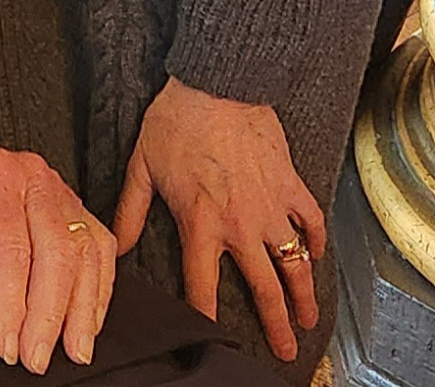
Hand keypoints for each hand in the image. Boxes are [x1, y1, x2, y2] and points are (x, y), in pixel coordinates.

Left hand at [0, 148, 116, 373]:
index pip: (11, 246)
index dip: (12, 302)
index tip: (6, 344)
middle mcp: (31, 176)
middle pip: (56, 250)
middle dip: (48, 314)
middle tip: (35, 358)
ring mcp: (58, 189)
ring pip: (85, 251)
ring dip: (81, 308)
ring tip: (72, 351)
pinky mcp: (74, 206)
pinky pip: (100, 247)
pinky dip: (98, 289)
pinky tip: (87, 321)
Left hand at [112, 76, 325, 363]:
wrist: (217, 83)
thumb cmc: (176, 119)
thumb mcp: (142, 165)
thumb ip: (130, 210)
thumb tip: (118, 245)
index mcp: (201, 223)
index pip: (202, 285)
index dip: (205, 315)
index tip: (210, 335)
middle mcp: (240, 225)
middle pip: (263, 289)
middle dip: (274, 325)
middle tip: (281, 351)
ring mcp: (271, 207)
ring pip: (295, 265)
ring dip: (303, 297)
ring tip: (308, 321)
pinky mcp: (291, 185)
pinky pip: (312, 222)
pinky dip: (317, 242)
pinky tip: (315, 255)